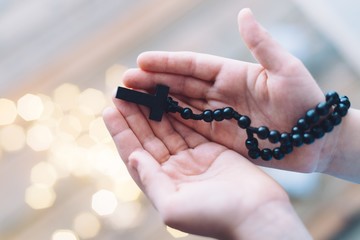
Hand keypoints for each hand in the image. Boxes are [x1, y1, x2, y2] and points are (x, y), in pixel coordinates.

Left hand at [103, 101, 308, 238]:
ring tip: (139, 89)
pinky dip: (178, 111)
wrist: (258, 214)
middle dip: (134, 116)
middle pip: (148, 138)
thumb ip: (151, 181)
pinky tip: (167, 96)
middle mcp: (174, 171)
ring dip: (153, 110)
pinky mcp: (211, 149)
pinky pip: (190, 126)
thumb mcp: (173, 206)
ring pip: (167, 129)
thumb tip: (132, 157)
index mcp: (162, 185)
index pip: (134, 154)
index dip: (121, 133)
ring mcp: (192, 159)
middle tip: (121, 92)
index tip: (109, 110)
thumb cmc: (216, 216)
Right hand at [121, 8, 336, 172]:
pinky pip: (192, 129)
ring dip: (157, 103)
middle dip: (153, 83)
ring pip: (181, 106)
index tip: (141, 61)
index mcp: (232, 73)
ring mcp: (219, 115)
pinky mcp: (221, 137)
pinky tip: (153, 123)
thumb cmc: (305, 100)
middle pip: (180, 85)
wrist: (316, 138)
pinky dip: (172, 124)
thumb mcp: (286, 69)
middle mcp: (221, 93)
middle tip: (125, 82)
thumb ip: (261, 44)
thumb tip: (243, 13)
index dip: (167, 63)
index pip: (192, 65)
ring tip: (132, 101)